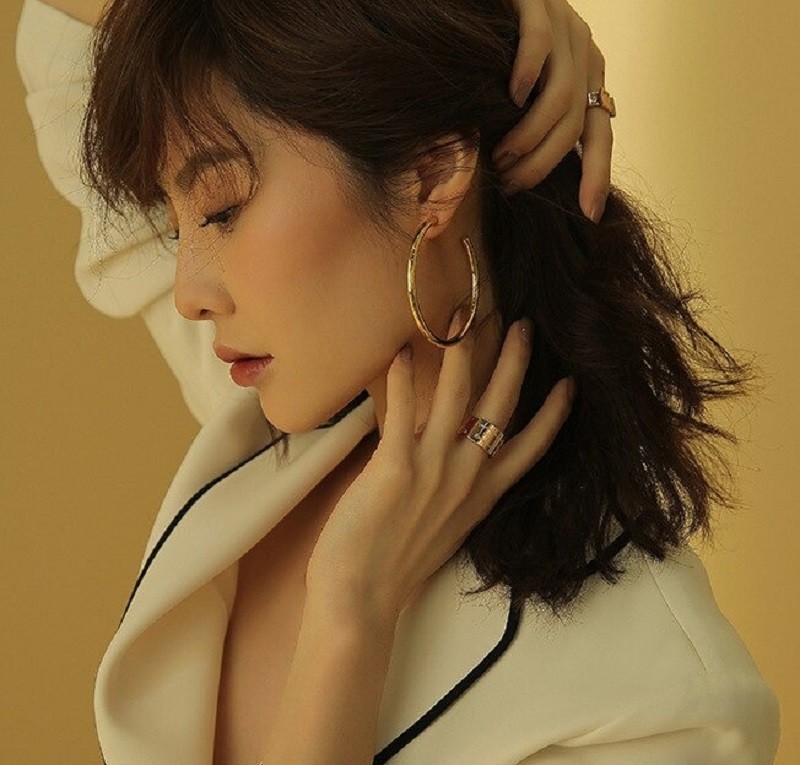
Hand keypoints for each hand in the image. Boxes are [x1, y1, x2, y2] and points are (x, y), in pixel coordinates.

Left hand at [305, 313, 575, 628]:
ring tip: (463, 317)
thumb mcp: (444, 526)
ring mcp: (435, 472)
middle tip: (523, 324)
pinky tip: (400, 352)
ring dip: (463, 353)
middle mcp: (467, 478)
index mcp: (483, 495)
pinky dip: (402, 380)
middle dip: (515, 363)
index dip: (553, 415)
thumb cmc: (397, 563)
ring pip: (458, 399)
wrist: (361, 600)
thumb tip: (447, 448)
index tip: (570, 384)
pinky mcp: (396, 469)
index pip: (531, 449)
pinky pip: (404, 413)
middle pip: (501, 409)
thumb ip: (454, 487)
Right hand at [494, 0, 612, 222]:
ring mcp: (563, 26)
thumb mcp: (524, 89)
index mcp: (587, 76)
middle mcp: (583, 53)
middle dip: (542, 165)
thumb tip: (523, 169)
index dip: (598, 175)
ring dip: (529, 136)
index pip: (599, 134)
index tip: (589, 214)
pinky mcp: (536, 1)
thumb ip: (533, 119)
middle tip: (511, 185)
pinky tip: (510, 96)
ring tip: (501, 156)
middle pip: (575, 124)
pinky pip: (539, 44)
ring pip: (560, 97)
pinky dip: (526, 75)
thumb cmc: (496, 42)